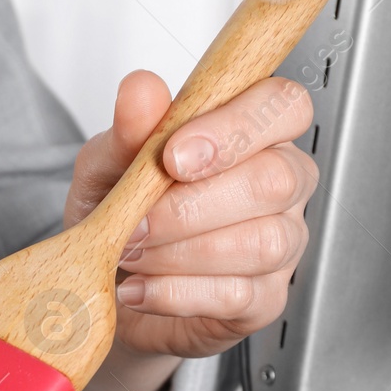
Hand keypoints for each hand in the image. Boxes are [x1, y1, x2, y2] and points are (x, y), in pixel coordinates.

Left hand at [66, 71, 317, 390]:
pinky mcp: (264, 300)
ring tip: (132, 255)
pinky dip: (174, 293)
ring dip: (179, 253)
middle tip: (136, 223)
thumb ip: (128, 131)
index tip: (174, 156)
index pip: (284, 105)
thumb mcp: (107, 167)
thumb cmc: (122, 216)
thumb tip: (141, 90)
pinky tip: (140, 287)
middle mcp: (281, 183)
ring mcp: (281, 244)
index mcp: (253, 132)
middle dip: (191, 205)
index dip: (236, 127)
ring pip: (259, 242)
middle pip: (274, 180)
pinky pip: (234, 295)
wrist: (107, 287)